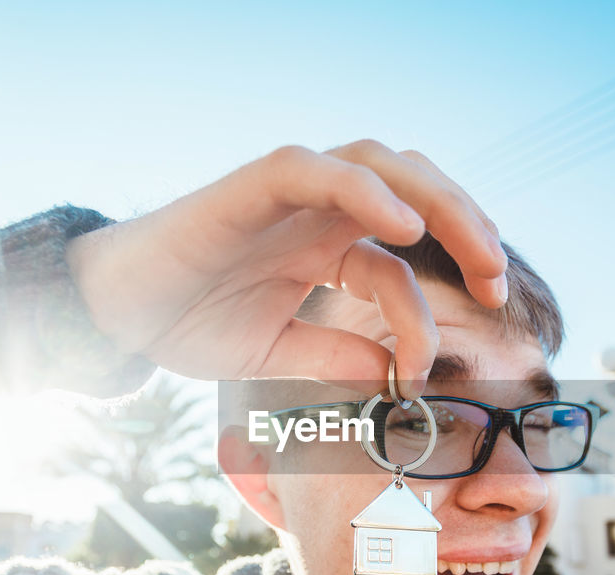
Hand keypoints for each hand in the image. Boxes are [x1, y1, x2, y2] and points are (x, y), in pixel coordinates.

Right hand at [66, 141, 507, 397]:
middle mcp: (316, 212)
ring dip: (435, 198)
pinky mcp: (249, 187)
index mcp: (326, 247)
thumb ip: (331, 358)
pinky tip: (401, 228)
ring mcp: (285, 195)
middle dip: (467, 225)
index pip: (403, 259)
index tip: (479, 324)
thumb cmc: (188, 323)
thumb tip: (391, 373)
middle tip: (498, 277)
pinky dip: (363, 191)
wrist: (115, 313)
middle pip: (410, 190)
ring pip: (376, 162)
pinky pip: (314, 170)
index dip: (447, 288)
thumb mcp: (274, 355)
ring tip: (477, 246)